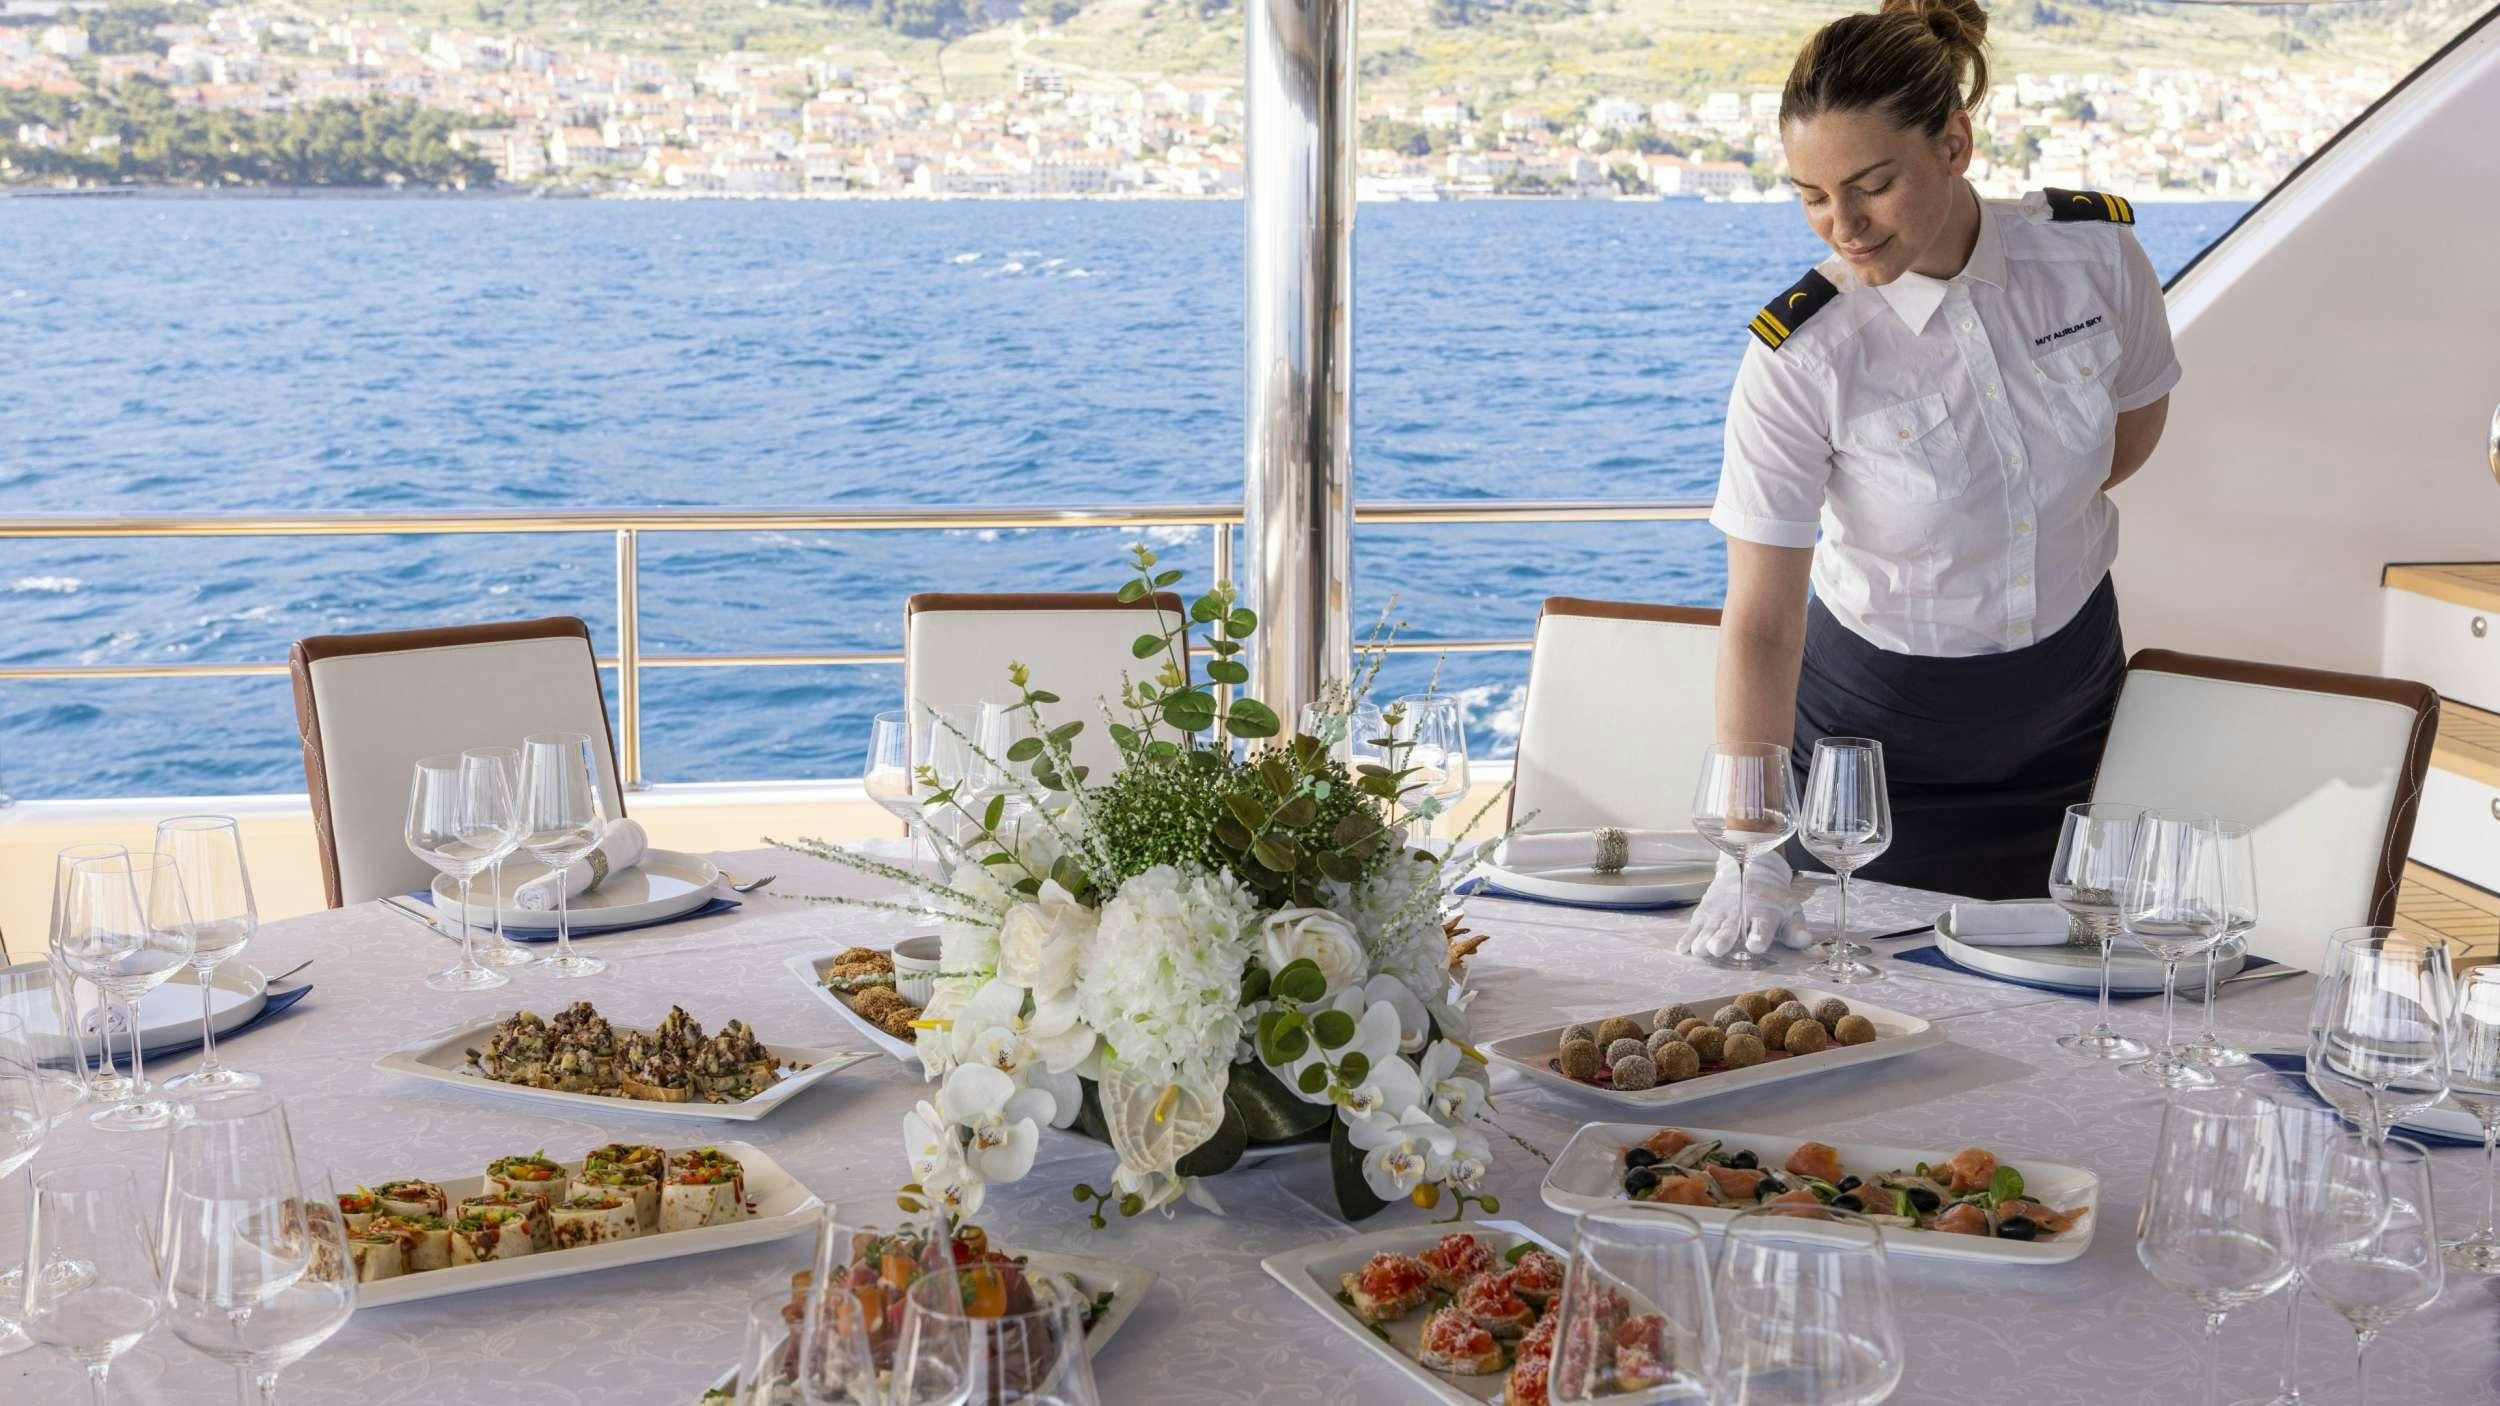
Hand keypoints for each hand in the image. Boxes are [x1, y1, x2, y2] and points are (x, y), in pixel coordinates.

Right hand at [1680, 851, 1806, 957]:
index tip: (1756, 945)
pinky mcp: (1704, 912)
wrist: (1749, 865)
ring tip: (1699, 950)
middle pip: (1729, 929)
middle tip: (1717, 949)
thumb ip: (1795, 929)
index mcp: (1763, 914)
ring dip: (1703, 939)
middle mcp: (1739, 914)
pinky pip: (1694, 925)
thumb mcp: (1790, 909)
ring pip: (1709, 927)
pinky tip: (1682, 949)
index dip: (1759, 936)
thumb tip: (1805, 941)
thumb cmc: (1772, 897)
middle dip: (1723, 939)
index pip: (1762, 927)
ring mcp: (1718, 912)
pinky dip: (1687, 937)